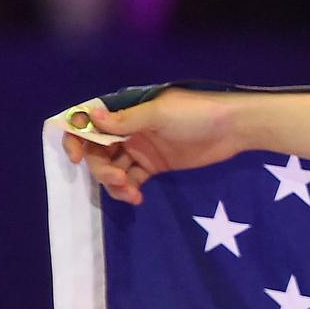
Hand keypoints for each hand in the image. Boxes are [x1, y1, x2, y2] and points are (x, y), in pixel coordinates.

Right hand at [59, 87, 241, 205]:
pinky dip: (128, 189)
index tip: (75, 158)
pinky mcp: (154, 166)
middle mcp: (128, 129)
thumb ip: (126, 120)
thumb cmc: (196, 114)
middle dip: (101, 167)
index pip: (90, 122)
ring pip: (113, 167)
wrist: (234, 129)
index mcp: (126, 111)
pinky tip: (136, 198)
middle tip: (117, 179)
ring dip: (114, 182)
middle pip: (98, 150)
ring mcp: (141, 149)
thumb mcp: (159, 114)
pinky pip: (132, 179)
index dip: (76, 138)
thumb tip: (90, 116)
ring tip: (129, 192)